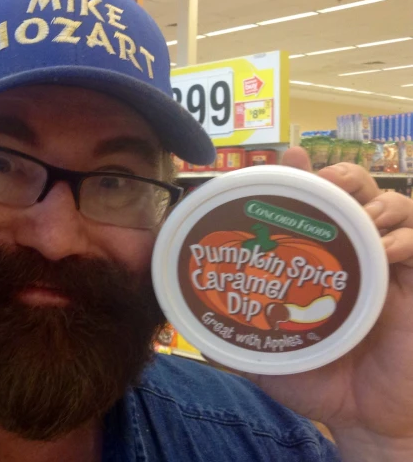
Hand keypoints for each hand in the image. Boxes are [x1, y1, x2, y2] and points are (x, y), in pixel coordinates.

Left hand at [242, 148, 412, 459]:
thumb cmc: (316, 379)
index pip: (314, 201)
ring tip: (357, 217)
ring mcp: (388, 266)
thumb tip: (183, 320)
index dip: (303, 173)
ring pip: (393, 204)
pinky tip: (383, 252)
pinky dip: (403, 238)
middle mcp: (353, 253)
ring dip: (374, 202)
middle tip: (323, 184)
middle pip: (356, 189)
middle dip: (341, 176)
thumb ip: (228, 334)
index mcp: (318, 259)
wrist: (361, 418)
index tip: (288, 155)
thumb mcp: (263, 352)